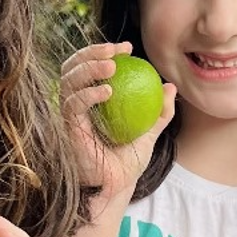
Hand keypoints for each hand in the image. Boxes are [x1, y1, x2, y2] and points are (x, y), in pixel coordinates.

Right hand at [59, 41, 176, 204]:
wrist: (114, 188)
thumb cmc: (126, 164)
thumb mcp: (148, 135)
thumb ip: (159, 113)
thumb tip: (170, 87)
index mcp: (89, 101)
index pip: (89, 67)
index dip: (103, 52)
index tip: (127, 48)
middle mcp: (74, 105)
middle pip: (72, 67)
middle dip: (91, 52)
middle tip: (116, 50)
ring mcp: (68, 116)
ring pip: (68, 81)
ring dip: (89, 68)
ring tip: (112, 66)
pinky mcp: (66, 129)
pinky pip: (72, 105)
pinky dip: (88, 94)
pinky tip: (107, 90)